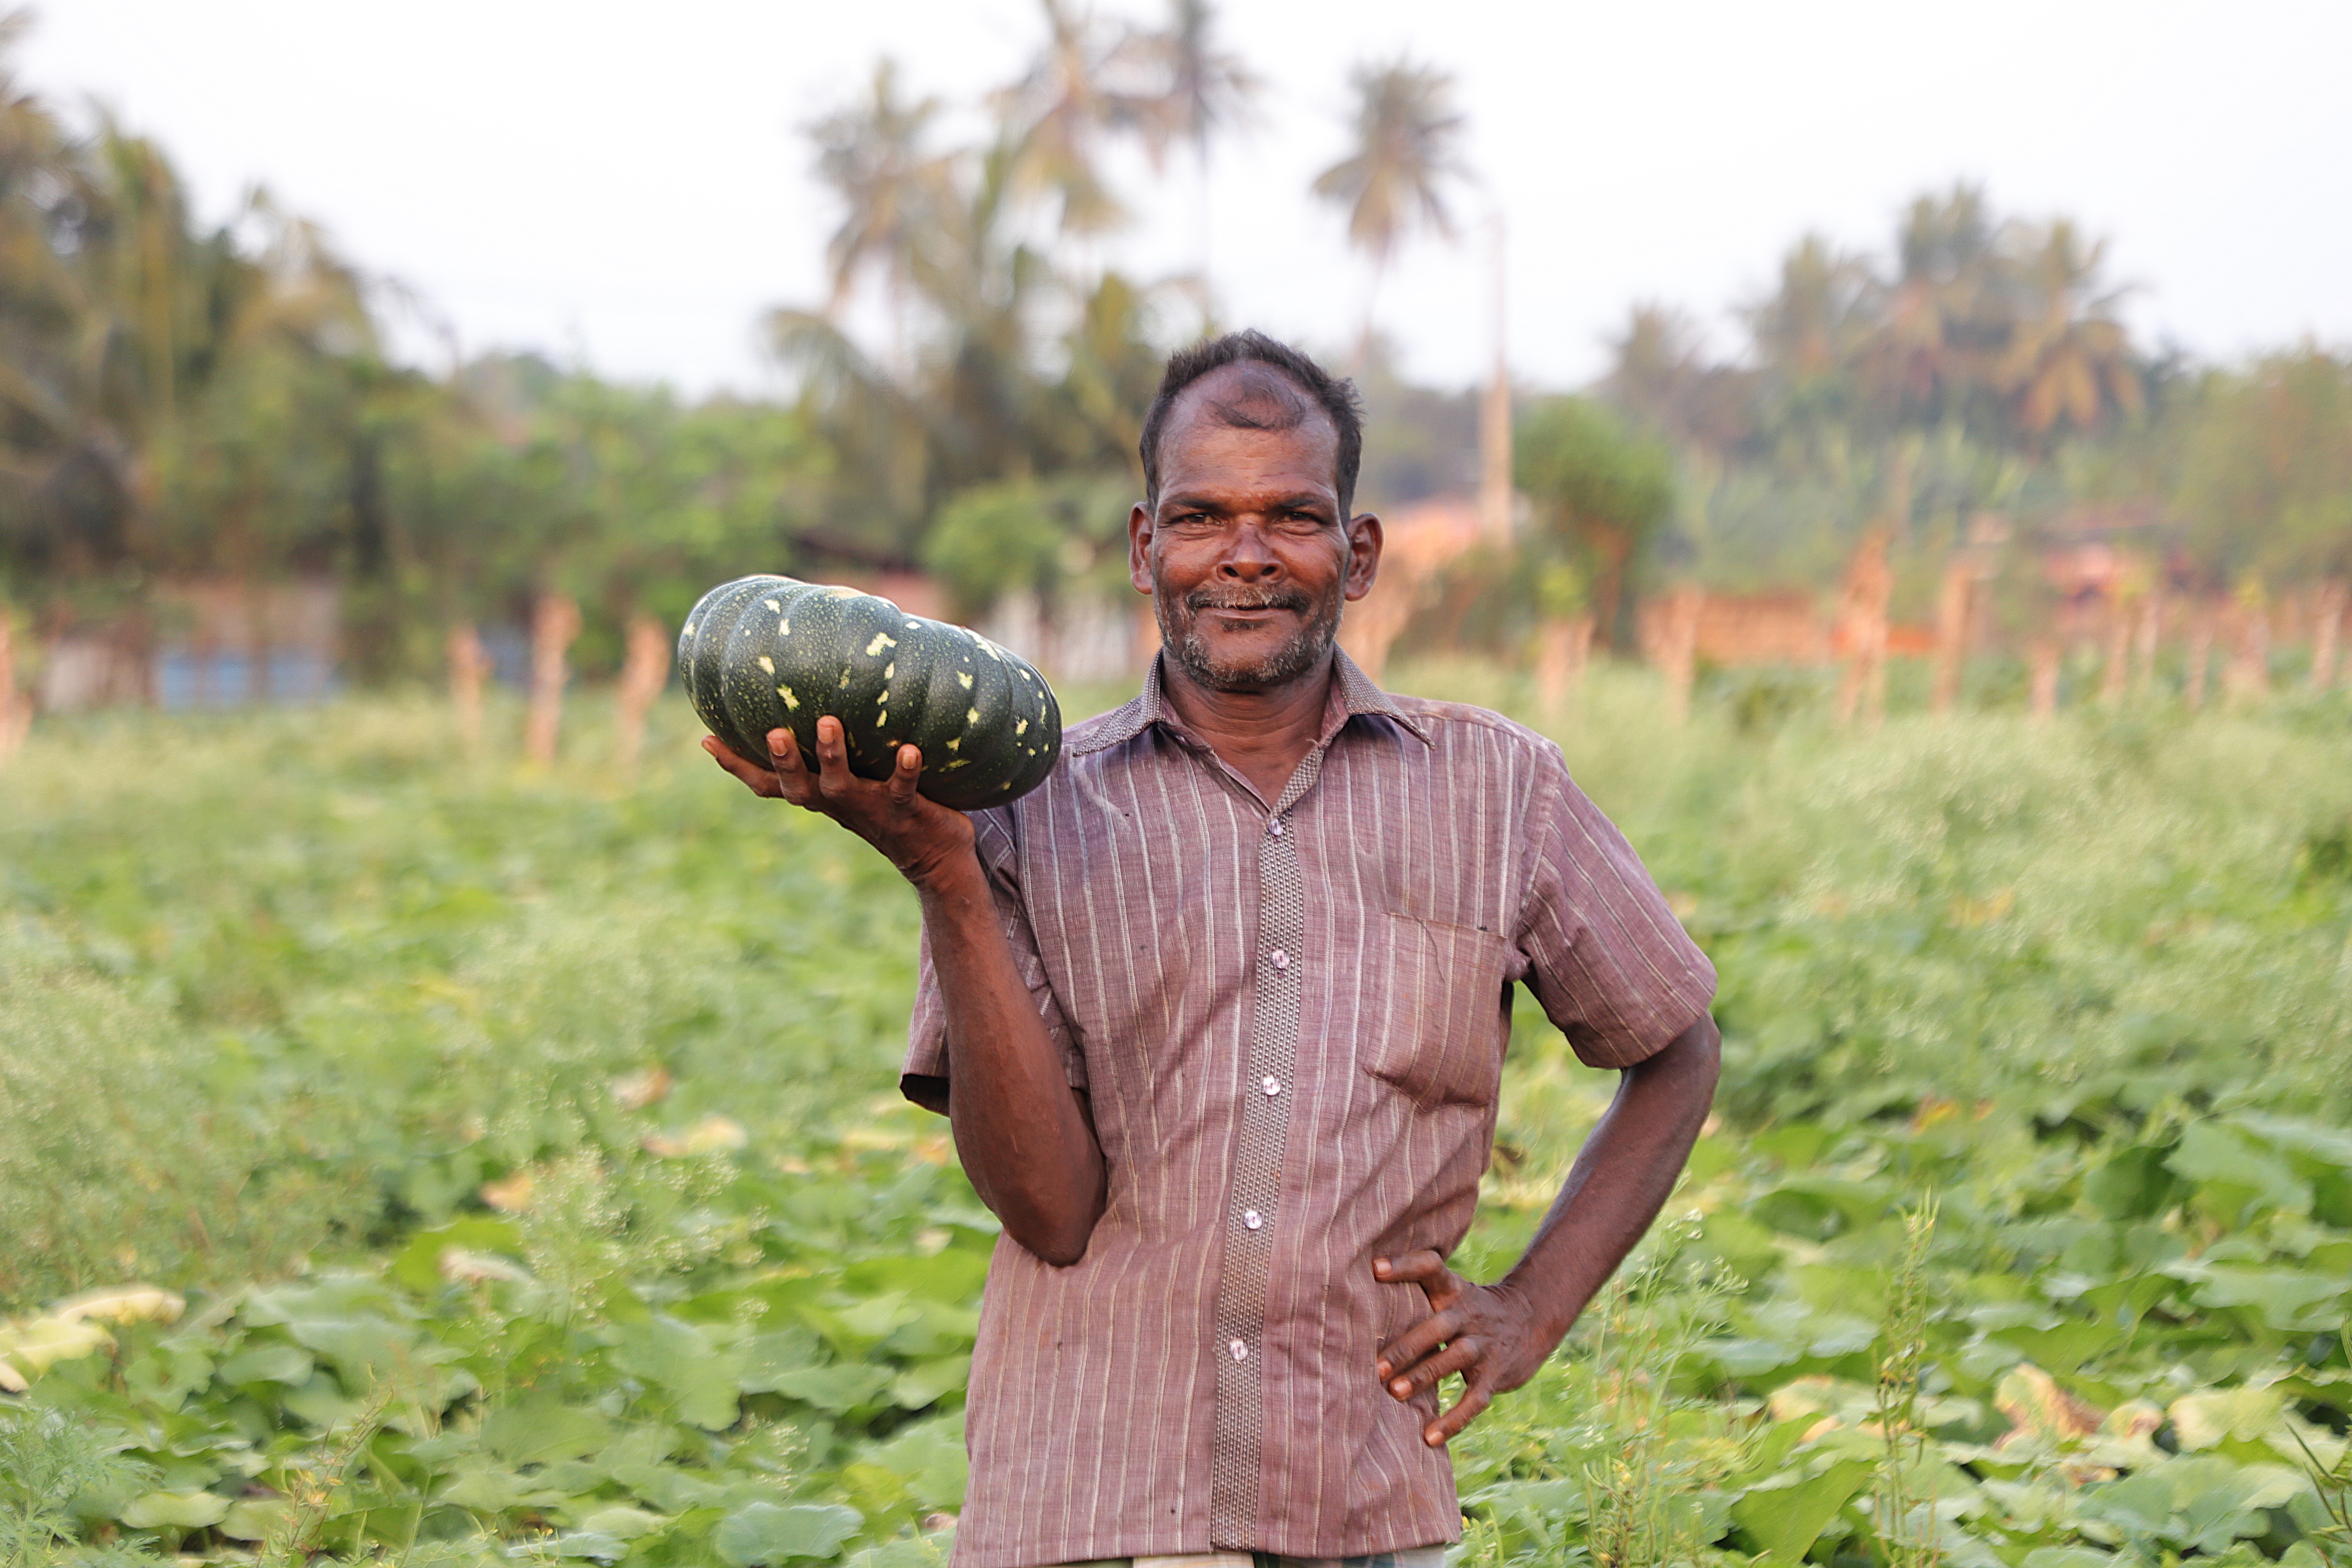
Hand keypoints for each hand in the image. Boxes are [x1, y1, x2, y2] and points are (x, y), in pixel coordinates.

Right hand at [703, 718, 975, 886]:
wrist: (935, 858)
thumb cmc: (888, 804)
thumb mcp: (855, 778)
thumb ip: (836, 747)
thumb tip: (823, 695)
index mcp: (818, 793)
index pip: (767, 783)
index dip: (736, 765)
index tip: (707, 738)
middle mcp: (836, 801)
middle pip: (798, 786)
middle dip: (783, 760)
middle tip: (774, 733)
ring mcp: (869, 807)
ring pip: (842, 785)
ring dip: (832, 756)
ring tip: (828, 723)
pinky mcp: (905, 810)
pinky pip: (903, 789)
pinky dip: (905, 770)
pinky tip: (911, 750)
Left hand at [1373, 1250, 1548, 1446]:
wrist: (1530, 1320)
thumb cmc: (1468, 1308)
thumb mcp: (1449, 1290)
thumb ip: (1415, 1290)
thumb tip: (1357, 1295)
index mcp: (1452, 1290)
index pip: (1430, 1267)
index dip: (1404, 1265)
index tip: (1375, 1268)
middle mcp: (1468, 1315)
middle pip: (1438, 1326)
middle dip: (1407, 1346)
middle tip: (1376, 1366)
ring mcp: (1484, 1345)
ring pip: (1455, 1359)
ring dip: (1424, 1376)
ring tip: (1395, 1393)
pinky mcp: (1495, 1375)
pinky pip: (1475, 1399)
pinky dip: (1454, 1420)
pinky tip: (1430, 1438)